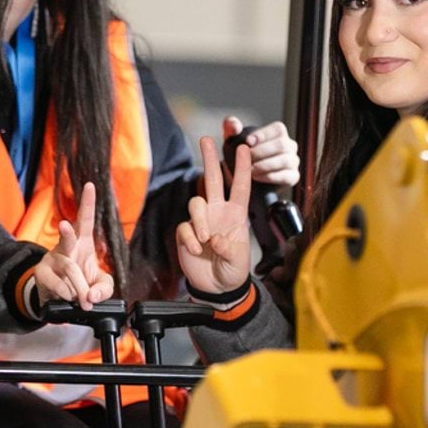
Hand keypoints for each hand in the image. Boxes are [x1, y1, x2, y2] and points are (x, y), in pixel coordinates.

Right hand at [32, 182, 115, 310]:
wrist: (58, 299)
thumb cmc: (81, 284)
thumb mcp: (99, 286)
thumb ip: (104, 289)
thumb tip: (93, 296)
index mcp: (82, 242)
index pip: (86, 219)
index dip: (88, 203)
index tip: (90, 185)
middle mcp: (66, 246)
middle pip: (68, 237)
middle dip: (67, 232)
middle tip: (65, 225)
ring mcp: (52, 259)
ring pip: (68, 268)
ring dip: (79, 286)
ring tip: (84, 300)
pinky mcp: (42, 274)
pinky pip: (58, 285)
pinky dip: (68, 294)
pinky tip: (69, 297)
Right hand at [176, 137, 252, 293]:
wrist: (217, 289)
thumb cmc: (233, 271)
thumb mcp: (239, 261)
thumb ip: (229, 248)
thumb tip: (214, 237)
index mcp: (236, 214)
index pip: (240, 187)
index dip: (242, 168)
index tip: (244, 148)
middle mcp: (217, 212)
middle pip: (211, 180)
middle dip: (209, 159)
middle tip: (206, 139)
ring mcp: (201, 222)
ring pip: (195, 204)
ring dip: (200, 222)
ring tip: (205, 242)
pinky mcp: (186, 234)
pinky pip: (184, 228)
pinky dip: (189, 240)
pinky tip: (196, 251)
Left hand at [223, 116, 299, 187]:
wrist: (243, 174)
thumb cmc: (240, 151)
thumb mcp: (233, 137)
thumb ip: (231, 126)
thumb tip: (236, 127)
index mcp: (279, 132)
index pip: (277, 129)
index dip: (263, 135)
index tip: (248, 142)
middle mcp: (289, 145)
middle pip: (282, 145)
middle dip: (262, 152)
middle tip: (247, 158)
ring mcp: (293, 162)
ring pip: (285, 161)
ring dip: (265, 165)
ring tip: (249, 169)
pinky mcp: (292, 177)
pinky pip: (286, 177)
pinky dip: (270, 177)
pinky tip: (256, 177)